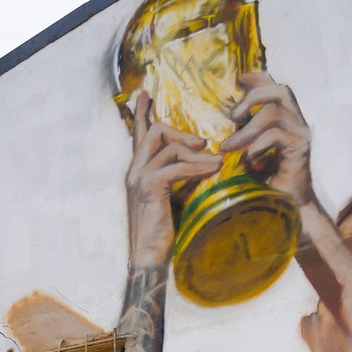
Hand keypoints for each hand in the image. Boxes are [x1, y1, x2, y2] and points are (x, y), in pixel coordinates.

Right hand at [127, 90, 221, 267]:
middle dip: (181, 133)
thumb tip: (206, 162)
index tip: (144, 92)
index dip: (141, 113)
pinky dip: (197, 167)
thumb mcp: (177, 198)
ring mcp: (138, 178)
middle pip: (154, 132)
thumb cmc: (165, 234)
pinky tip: (213, 170)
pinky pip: (175, 166)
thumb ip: (185, 177)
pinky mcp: (148, 188)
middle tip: (204, 144)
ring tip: (216, 163)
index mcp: (139, 171)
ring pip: (166, 146)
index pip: (139, 135)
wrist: (149, 259)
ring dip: (195, 153)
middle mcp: (134, 171)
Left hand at [221, 71, 313, 205]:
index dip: (259, 78)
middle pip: (279, 90)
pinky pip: (276, 135)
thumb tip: (223, 121)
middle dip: (253, 97)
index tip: (238, 80)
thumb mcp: (252, 151)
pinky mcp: (301, 149)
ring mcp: (301, 134)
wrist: (290, 207)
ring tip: (229, 146)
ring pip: (274, 113)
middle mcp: (298, 121)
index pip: (276, 86)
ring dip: (247, 129)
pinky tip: (250, 161)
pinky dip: (257, 146)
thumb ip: (244, 133)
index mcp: (288, 118)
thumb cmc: (269, 181)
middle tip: (233, 116)